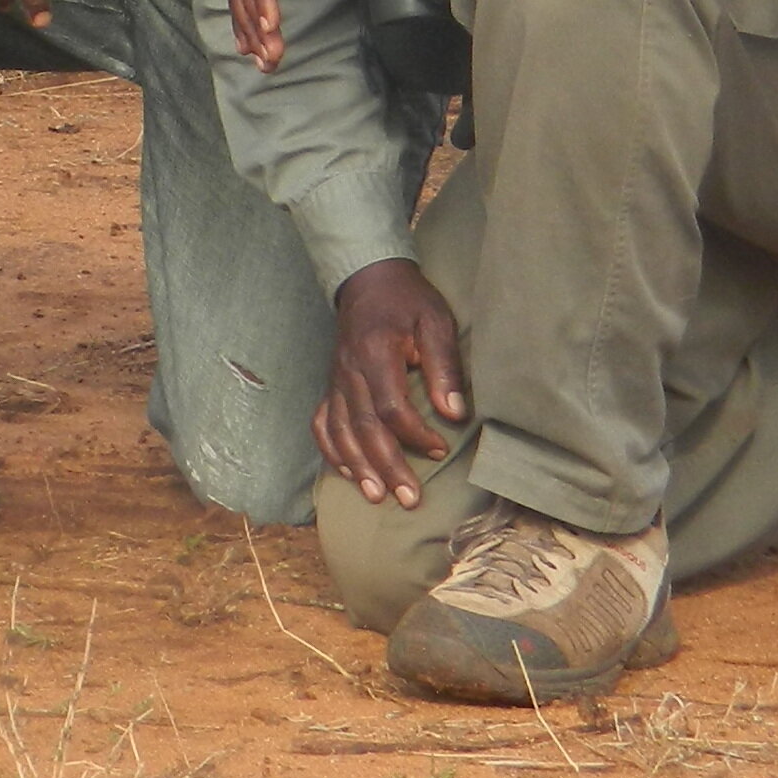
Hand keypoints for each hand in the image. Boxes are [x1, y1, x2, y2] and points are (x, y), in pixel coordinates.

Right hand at [317, 257, 467, 505]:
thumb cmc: (407, 301)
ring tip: (377, 496)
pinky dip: (332, 450)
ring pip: (340, 430)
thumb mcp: (435, 321)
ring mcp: (336, 379)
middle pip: (363, 426)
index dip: (414, 433)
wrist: (368, 279)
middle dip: (386, 465)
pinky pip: (323, 422)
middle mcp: (349, 370)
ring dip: (357, 466)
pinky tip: (348, 473)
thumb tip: (455, 413)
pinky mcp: (331, 384)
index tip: (440, 449)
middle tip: (408, 498)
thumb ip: (444, 366)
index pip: (390, 405)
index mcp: (375, 352)